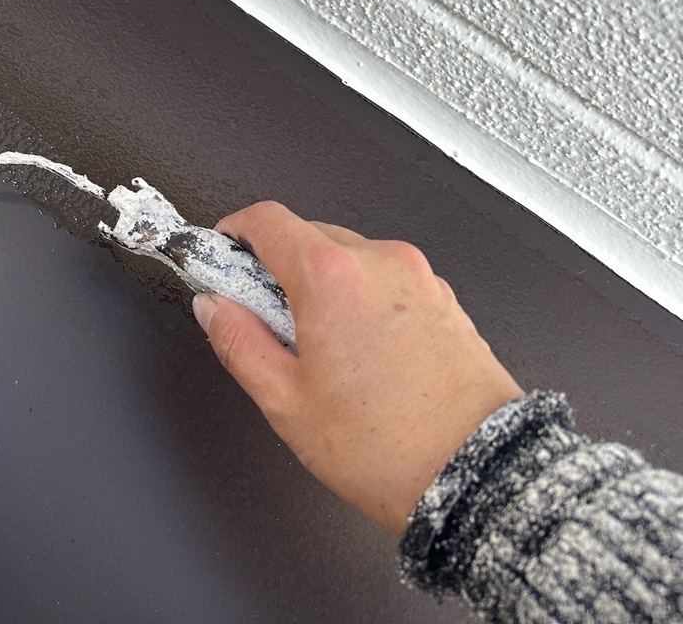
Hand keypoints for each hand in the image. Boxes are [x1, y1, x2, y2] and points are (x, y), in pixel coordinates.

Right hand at [194, 200, 521, 532]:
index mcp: (331, 276)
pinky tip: (362, 357)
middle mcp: (379, 263)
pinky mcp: (447, 303)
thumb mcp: (285, 402)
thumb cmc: (392, 447)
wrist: (481, 477)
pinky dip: (364, 302)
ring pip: (351, 259)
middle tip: (263, 320)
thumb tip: (215, 310)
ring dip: (323, 286)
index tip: (220, 258)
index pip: (265, 219)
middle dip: (276, 268)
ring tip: (319, 351)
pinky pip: (388, 283)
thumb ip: (238, 343)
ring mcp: (420, 279)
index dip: (232, 233)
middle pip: (308, 236)